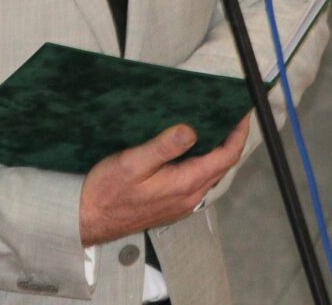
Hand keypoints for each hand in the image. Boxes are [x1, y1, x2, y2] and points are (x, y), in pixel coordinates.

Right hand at [79, 115, 249, 246]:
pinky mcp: (170, 204)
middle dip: (231, 140)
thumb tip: (191, 130)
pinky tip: (192, 149)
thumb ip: (164, 147)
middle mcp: (188, 196)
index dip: (238, 134)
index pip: (225, 157)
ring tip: (215, 126)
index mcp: (184, 184)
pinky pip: (197, 180)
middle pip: (222, 166)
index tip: (242, 113)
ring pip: (210, 173)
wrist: (89, 218)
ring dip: (217, 151)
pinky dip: (203, 161)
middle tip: (231, 114)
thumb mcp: (133, 162)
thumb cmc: (107, 191)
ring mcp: (180, 202)